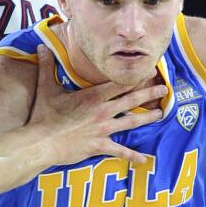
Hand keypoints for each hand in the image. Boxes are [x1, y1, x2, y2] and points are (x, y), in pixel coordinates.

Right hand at [28, 47, 167, 164]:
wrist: (41, 143)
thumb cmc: (43, 116)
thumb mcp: (46, 89)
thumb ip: (47, 67)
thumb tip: (40, 47)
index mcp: (93, 96)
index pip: (119, 83)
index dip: (136, 77)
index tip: (149, 72)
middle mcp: (102, 111)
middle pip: (131, 100)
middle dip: (149, 93)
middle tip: (164, 89)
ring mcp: (103, 129)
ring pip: (131, 122)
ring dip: (147, 118)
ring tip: (160, 114)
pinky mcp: (99, 146)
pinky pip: (119, 151)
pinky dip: (132, 155)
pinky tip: (144, 159)